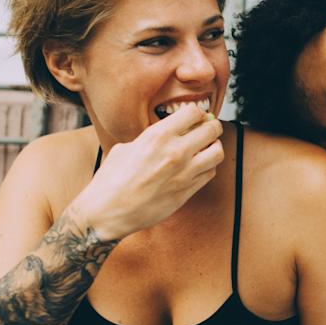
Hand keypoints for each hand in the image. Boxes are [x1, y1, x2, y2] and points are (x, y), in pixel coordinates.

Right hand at [69, 104, 223, 240]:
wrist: (107, 212)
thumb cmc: (111, 179)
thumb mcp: (126, 148)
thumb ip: (150, 139)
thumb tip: (166, 134)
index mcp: (158, 136)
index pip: (193, 112)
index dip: (196, 113)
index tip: (193, 118)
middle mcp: (175, 152)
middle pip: (212, 129)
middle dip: (211, 126)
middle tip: (207, 129)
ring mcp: (184, 173)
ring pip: (218, 152)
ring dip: (213, 147)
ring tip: (205, 149)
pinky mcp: (187, 191)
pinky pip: (210, 173)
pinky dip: (208, 167)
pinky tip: (197, 167)